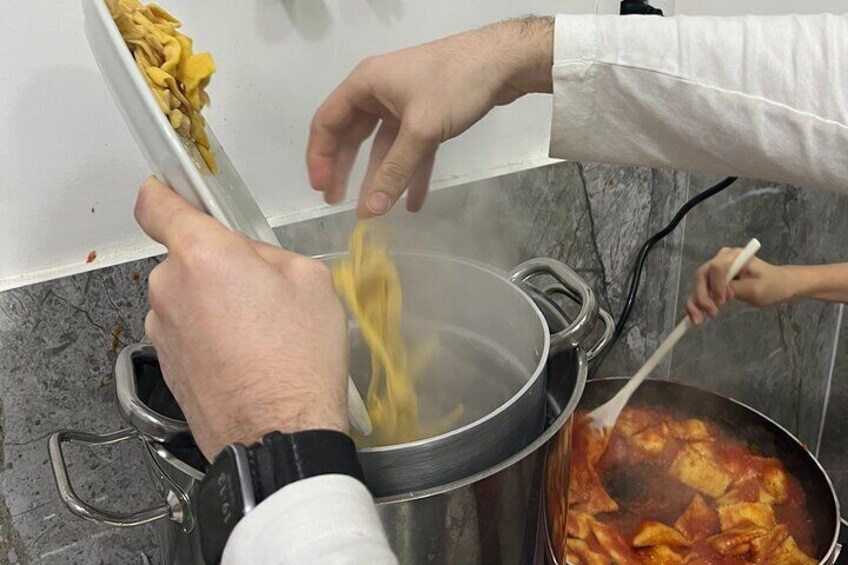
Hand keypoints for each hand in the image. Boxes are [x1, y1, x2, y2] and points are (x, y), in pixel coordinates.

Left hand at [135, 177, 348, 459]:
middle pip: (187, 257)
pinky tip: (246, 359)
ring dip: (215, 305)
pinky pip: (188, 333)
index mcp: (203, 254)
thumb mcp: (311, 280)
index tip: (173, 193)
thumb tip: (252, 261)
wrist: (278, 435)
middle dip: (219, 265)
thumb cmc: (298, 358)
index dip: (164, 194)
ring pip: (188, 298)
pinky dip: (211, 337)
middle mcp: (169, 288)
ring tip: (259, 335)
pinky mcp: (166, 365)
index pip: (157, 205)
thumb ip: (270, 254)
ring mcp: (162, 331)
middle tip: (262, 291)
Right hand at [307, 17, 553, 217]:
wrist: (504, 62)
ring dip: (379, 176)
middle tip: (338, 202)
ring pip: (383, 147)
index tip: (322, 190)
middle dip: (346, 170)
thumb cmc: (455, 85)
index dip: (320, 158)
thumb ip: (394, 172)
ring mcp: (403, 104)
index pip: (327, 123)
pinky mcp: (426, 114)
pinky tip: (412, 202)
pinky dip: (410, 172)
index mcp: (365, 85)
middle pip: (352, 136)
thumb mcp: (421, 131)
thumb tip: (369, 211)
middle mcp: (378, 93)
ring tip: (373, 208)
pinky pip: (410, 149)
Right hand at [686, 247, 796, 325]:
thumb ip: (735, 289)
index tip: (724, 302)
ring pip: (698, 284)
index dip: (716, 286)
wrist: (781, 285)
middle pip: (702, 275)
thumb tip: (717, 295)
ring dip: (696, 302)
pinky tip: (694, 316)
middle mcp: (722, 259)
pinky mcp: (715, 279)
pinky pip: (702, 290)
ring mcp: (717, 269)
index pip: (716, 268)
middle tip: (711, 313)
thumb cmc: (773, 285)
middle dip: (702, 295)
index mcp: (734, 256)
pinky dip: (696, 303)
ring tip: (698, 320)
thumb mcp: (757, 290)